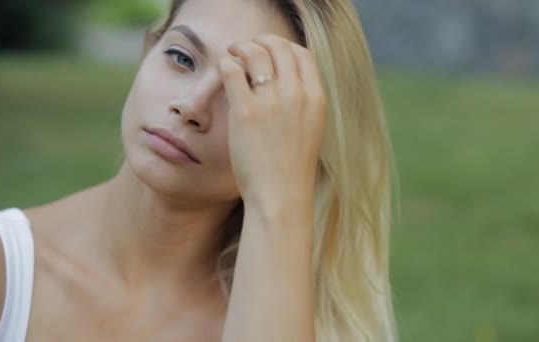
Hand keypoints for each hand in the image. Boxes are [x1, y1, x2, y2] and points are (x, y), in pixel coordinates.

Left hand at [218, 35, 325, 213]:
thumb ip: (302, 103)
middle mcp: (296, 94)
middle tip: (246, 46)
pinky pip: (232, 70)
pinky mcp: (245, 111)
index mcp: (315, 97)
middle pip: (279, 47)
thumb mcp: (310, 129)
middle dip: (261, 41)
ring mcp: (271, 102)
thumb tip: (285, 82)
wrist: (281, 195)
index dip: (284, 46)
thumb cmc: (292, 168)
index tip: (270, 50)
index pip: (302, 53)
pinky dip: (226, 62)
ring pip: (255, 52)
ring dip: (241, 46)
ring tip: (232, 52)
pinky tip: (223, 67)